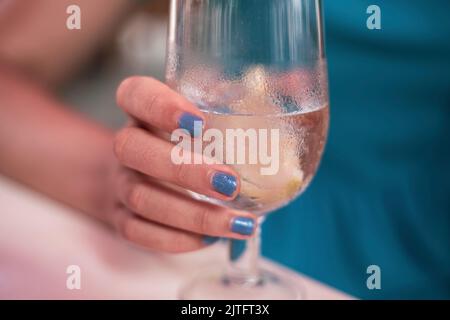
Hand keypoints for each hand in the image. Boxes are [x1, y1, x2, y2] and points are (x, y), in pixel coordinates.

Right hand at [107, 76, 255, 252]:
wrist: (139, 174)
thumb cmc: (185, 141)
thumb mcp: (204, 114)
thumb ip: (241, 100)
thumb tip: (298, 81)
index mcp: (143, 109)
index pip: (136, 94)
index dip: (160, 106)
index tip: (199, 122)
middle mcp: (127, 143)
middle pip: (133, 149)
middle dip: (184, 169)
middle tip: (230, 184)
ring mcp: (120, 182)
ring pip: (141, 197)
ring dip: (193, 214)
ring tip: (239, 223)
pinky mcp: (122, 216)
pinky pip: (137, 231)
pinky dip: (176, 239)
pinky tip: (211, 239)